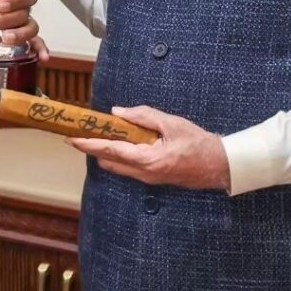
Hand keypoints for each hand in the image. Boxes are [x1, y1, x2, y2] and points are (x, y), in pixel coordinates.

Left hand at [0, 0, 49, 60]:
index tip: (0, 4)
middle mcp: (23, 9)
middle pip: (25, 12)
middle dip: (7, 18)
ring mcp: (24, 25)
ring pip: (31, 28)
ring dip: (19, 34)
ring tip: (5, 38)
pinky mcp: (25, 40)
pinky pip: (37, 44)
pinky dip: (41, 50)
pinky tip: (42, 58)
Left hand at [66, 105, 230, 190]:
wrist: (218, 165)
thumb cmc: (197, 143)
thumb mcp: (171, 123)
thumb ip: (143, 116)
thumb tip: (118, 113)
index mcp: (147, 160)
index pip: (110, 151)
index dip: (89, 144)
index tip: (72, 139)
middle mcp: (144, 173)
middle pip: (108, 161)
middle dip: (94, 148)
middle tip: (84, 131)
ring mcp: (148, 178)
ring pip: (117, 166)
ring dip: (108, 151)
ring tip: (103, 133)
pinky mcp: (152, 178)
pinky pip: (128, 168)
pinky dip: (120, 155)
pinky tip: (124, 141)